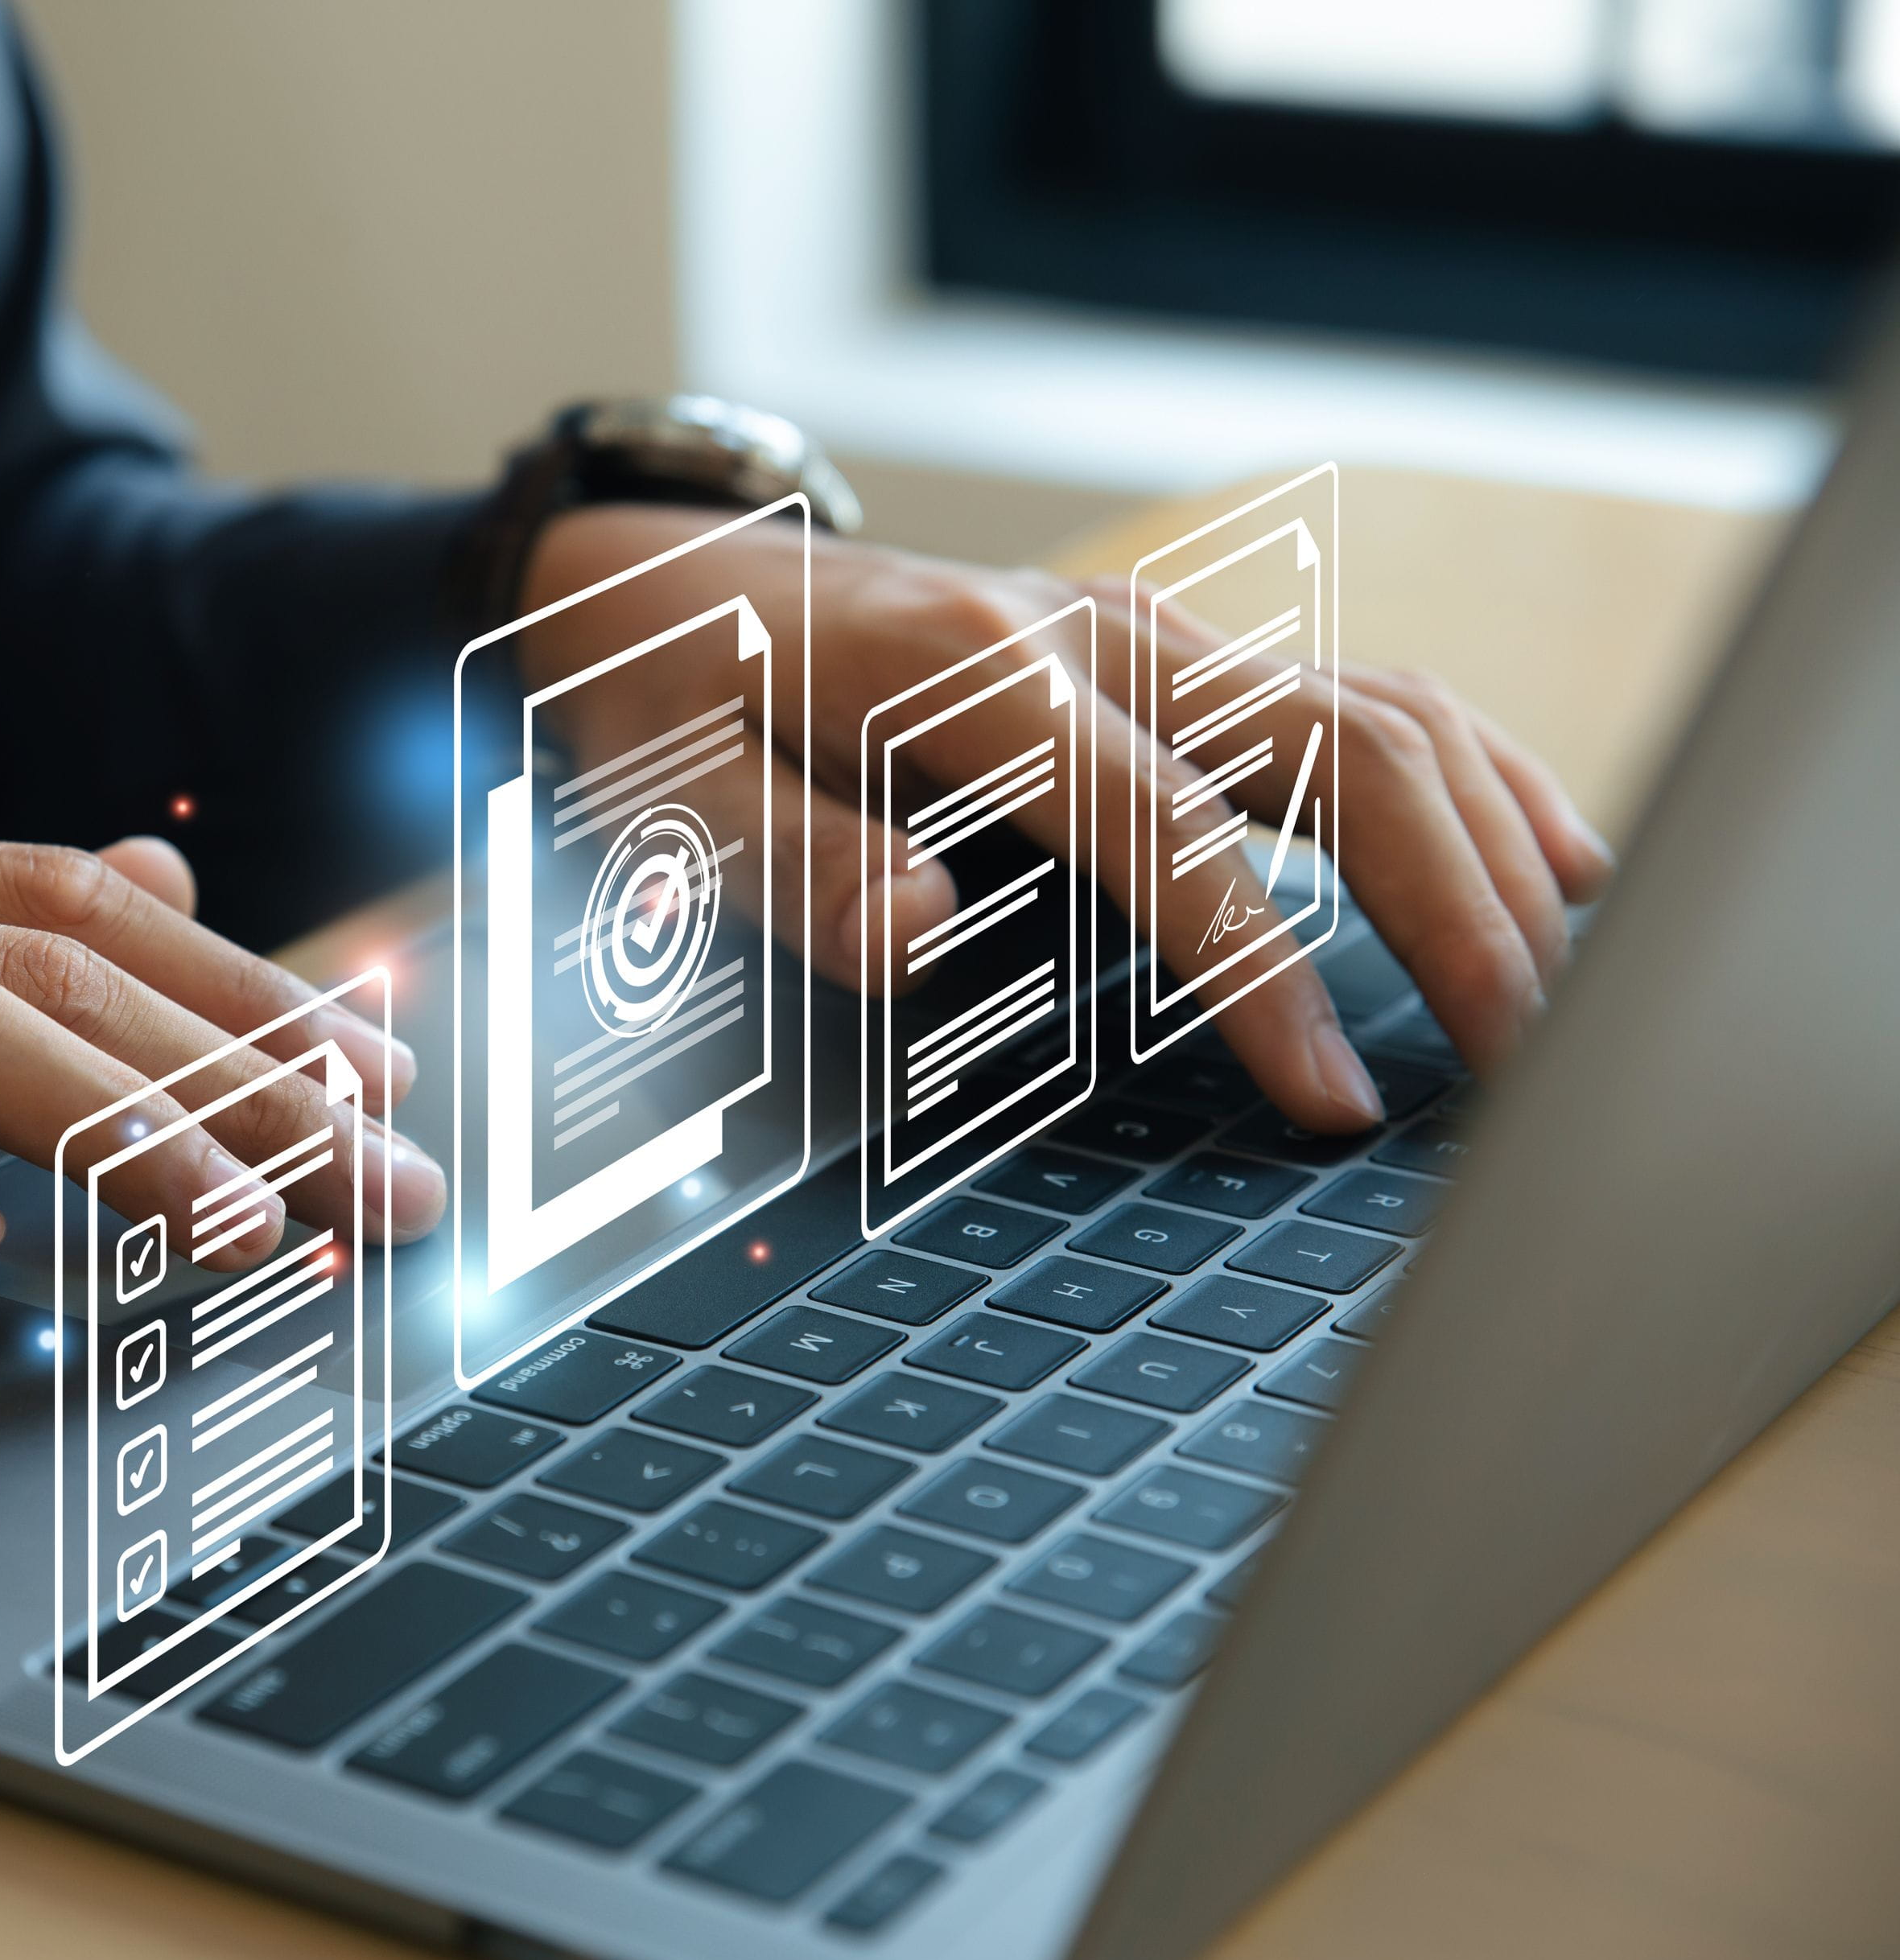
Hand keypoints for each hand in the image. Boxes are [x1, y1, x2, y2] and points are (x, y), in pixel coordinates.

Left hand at [520, 508, 1614, 1131]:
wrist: (651, 588)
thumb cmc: (664, 711)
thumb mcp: (670, 800)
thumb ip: (789, 864)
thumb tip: (918, 930)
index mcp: (974, 679)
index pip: (1173, 835)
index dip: (1270, 975)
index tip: (1341, 1103)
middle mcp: (1091, 641)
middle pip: (1343, 755)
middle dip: (1460, 914)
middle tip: (1534, 1071)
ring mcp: (1144, 637)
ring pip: (1383, 717)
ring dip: (1497, 849)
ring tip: (1577, 992)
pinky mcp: (1167, 658)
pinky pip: (1362, 698)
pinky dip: (1474, 776)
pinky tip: (1552, 860)